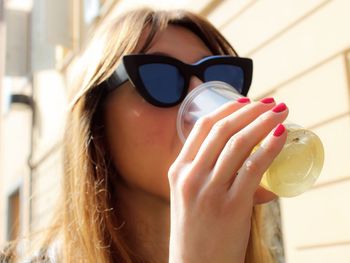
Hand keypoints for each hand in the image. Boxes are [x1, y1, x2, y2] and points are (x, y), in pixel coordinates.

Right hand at [168, 98, 287, 262]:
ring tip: (281, 112)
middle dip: (250, 110)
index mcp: (178, 170)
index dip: (226, 109)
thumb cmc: (196, 229)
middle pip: (222, 130)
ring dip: (263, 122)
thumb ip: (205, 171)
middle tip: (271, 102)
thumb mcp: (189, 195)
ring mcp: (210, 190)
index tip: (246, 101)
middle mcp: (190, 176)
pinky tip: (282, 135)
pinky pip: (254, 167)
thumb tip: (240, 152)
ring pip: (239, 143)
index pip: (202, 127)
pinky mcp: (231, 205)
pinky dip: (270, 147)